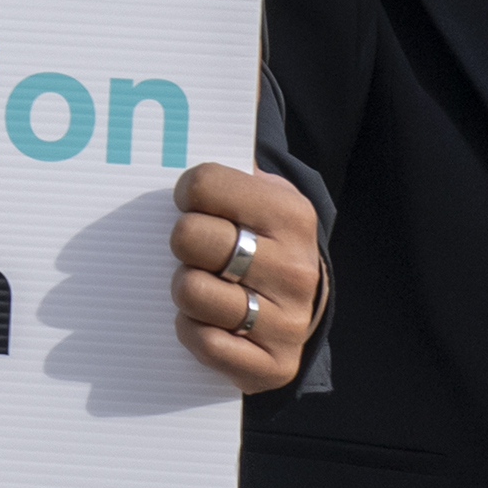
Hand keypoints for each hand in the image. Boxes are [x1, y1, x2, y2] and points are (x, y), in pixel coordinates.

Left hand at [170, 163, 323, 392]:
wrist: (306, 311)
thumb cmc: (265, 245)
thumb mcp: (263, 197)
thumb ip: (231, 172)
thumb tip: (194, 122)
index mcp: (290, 215)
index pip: (203, 184)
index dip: (186, 194)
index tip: (192, 205)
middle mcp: (295, 268)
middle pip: (188, 236)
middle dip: (181, 243)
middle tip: (198, 253)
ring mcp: (288, 320)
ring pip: (189, 290)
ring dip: (185, 291)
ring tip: (205, 286)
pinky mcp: (274, 365)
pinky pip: (203, 341)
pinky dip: (193, 332)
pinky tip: (210, 322)